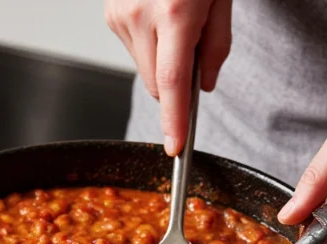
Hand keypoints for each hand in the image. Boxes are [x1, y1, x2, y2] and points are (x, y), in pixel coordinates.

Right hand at [105, 0, 232, 155]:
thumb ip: (216, 47)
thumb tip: (204, 86)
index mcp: (175, 12)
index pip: (172, 83)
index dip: (175, 120)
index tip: (175, 147)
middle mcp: (140, 15)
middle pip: (158, 83)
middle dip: (178, 82)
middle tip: (194, 46)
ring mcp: (120, 15)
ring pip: (145, 70)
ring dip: (163, 62)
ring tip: (177, 21)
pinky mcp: (110, 14)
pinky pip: (133, 49)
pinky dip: (149, 45)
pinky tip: (159, 15)